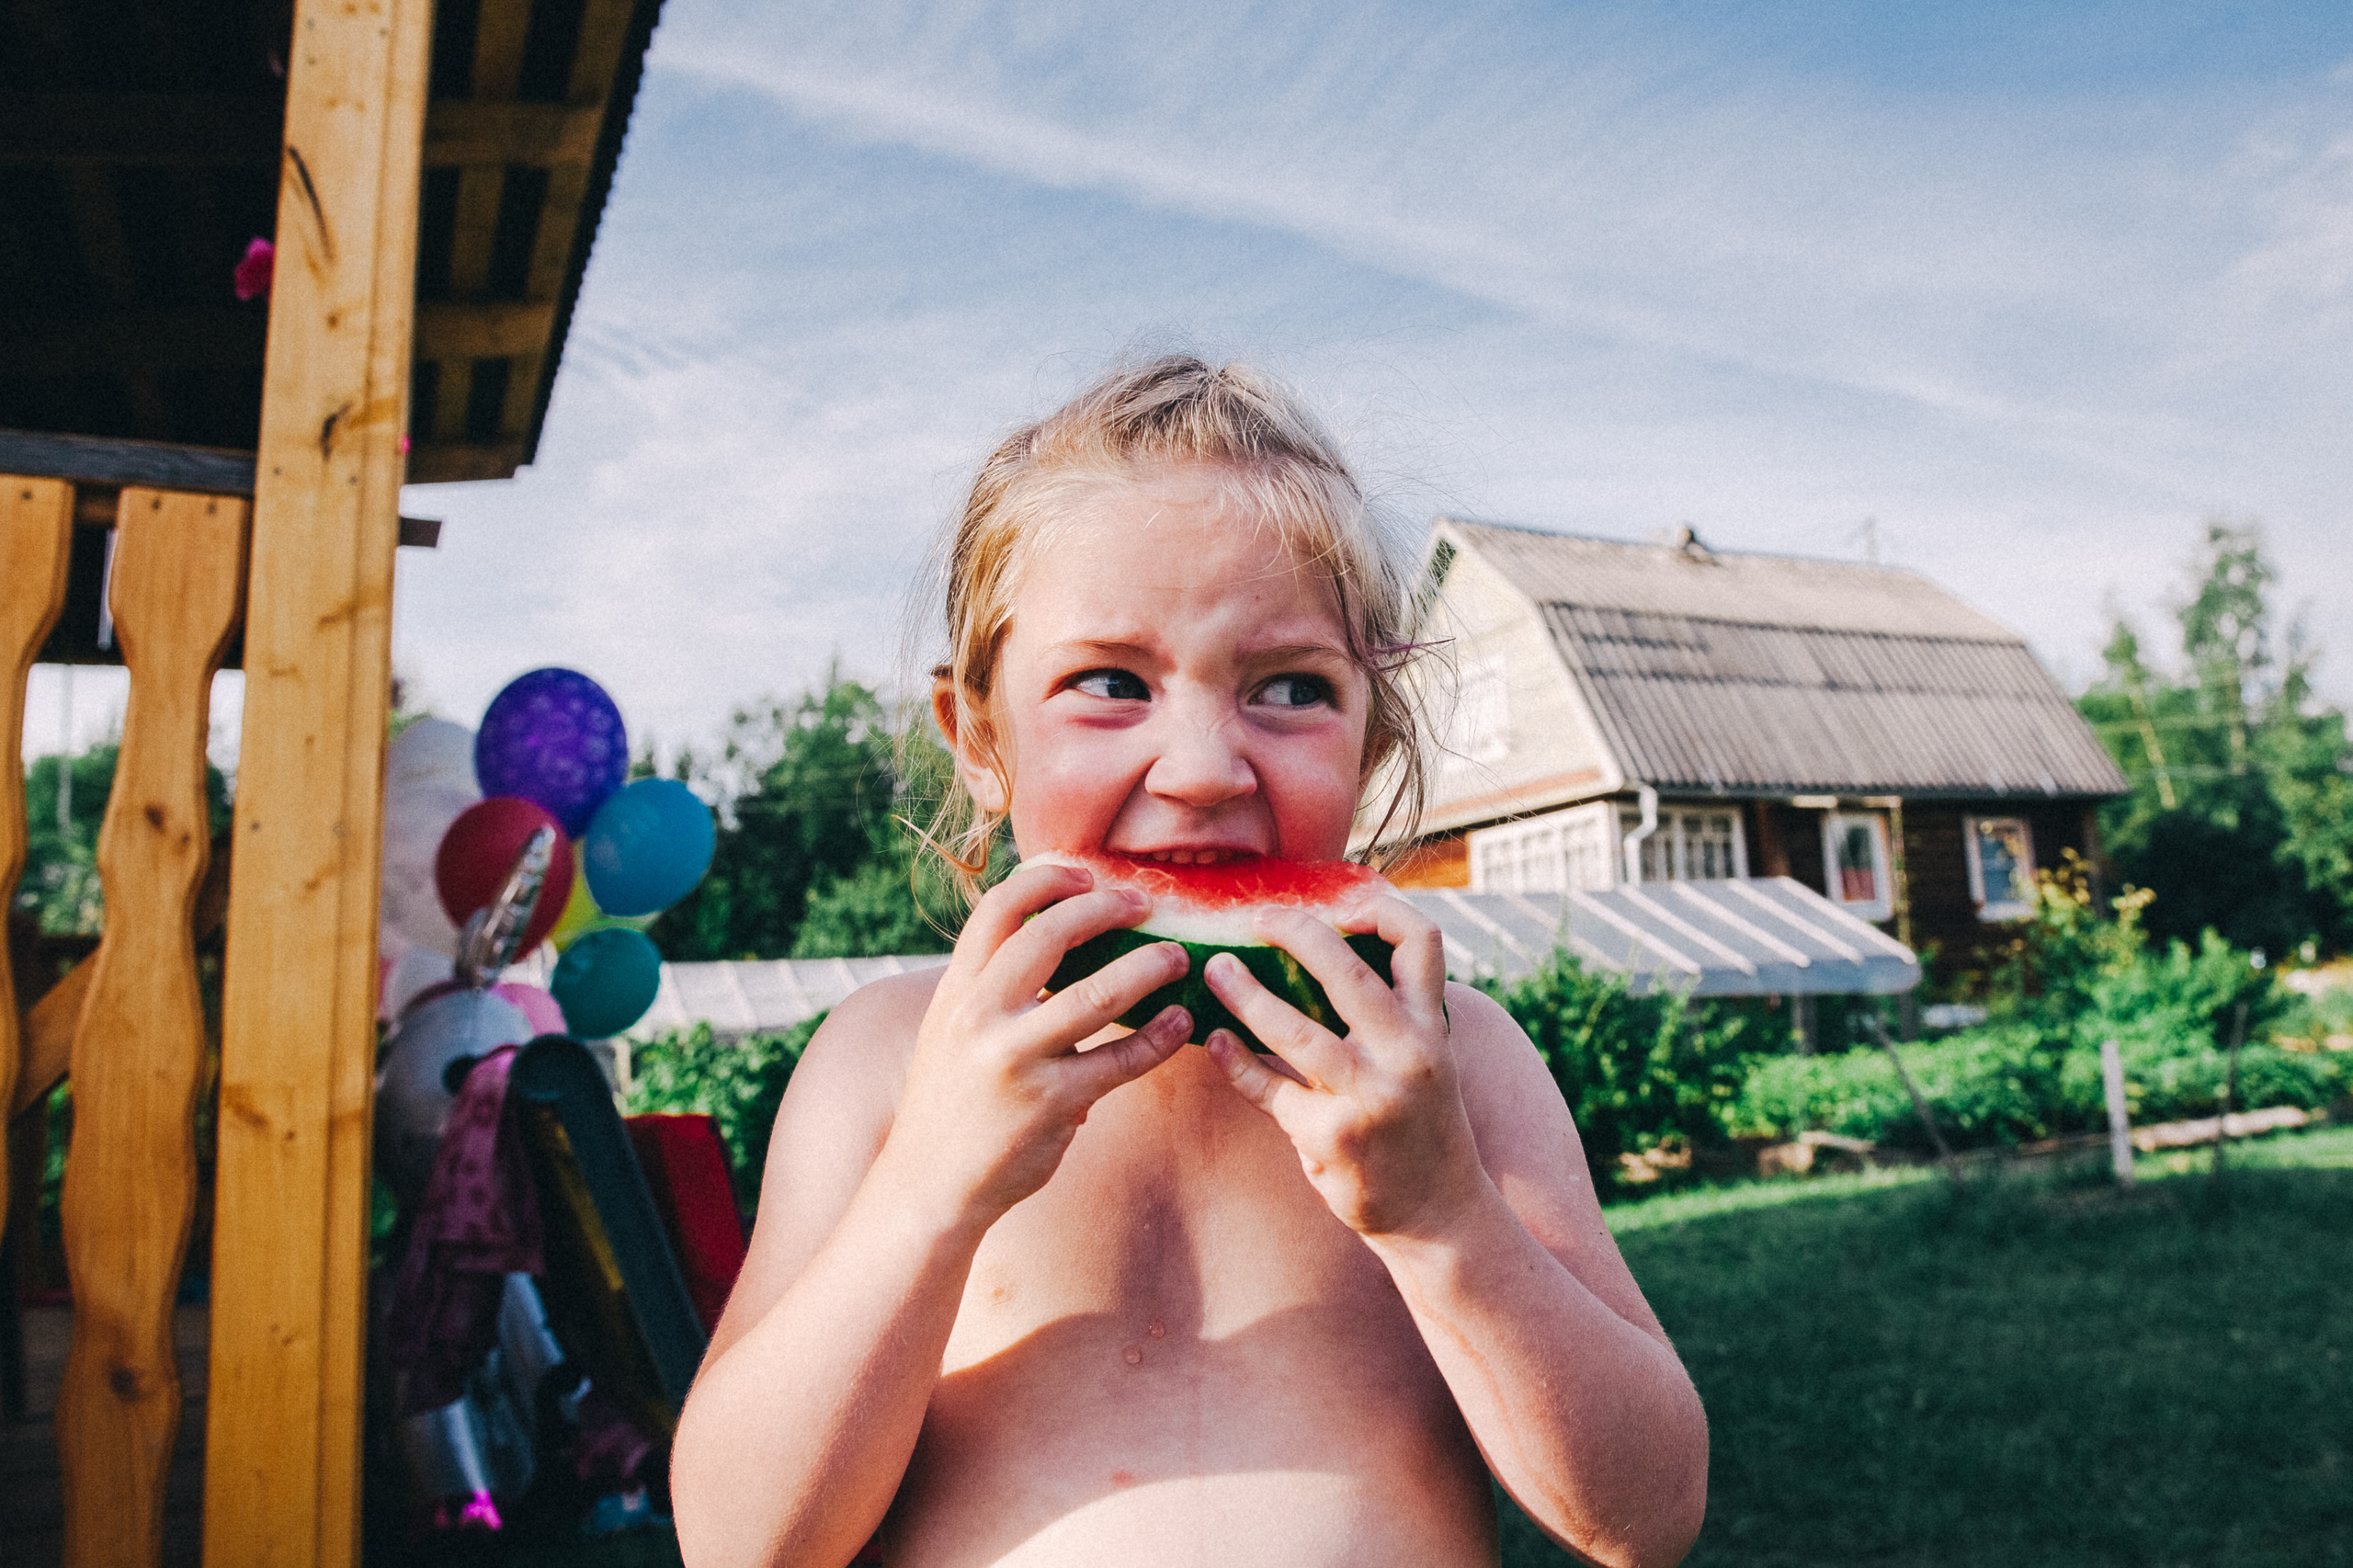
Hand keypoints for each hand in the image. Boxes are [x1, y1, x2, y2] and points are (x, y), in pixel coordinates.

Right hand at [885, 862, 1191, 1228]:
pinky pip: (1120, 1061)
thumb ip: (992, 987)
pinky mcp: (1051, 1104)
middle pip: (1049, 934)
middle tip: (1145, 905)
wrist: (927, 1186)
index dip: (1048, 879)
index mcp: (956, 990)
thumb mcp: (952, 1030)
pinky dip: (1158, 1038)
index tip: (1088, 873)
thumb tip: (1053, 935)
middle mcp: (980, 1016)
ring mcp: (1015, 1059)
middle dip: (1105, 908)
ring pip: (1097, 995)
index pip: (998, 908)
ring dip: (1148, 967)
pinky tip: (1179, 1023)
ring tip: (1179, 957)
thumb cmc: (953, 1101)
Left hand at [1201, 896, 1488, 1238]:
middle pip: (1347, 971)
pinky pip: (1269, 1090)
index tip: (1336, 902)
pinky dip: (1236, 1063)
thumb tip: (1333, 941)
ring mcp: (1369, 1099)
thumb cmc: (1421, 1121)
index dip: (1379, 907)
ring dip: (1245, 995)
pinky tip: (1217, 1042)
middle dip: (1295, 932)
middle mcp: (1407, 1055)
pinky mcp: (1332, 1138)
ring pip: (1294, 1031)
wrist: (1439, 1213)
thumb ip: (1394, 1009)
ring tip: (1214, 970)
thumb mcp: (1428, 1057)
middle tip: (1256, 918)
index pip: (1421, 941)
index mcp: (1431, 1026)